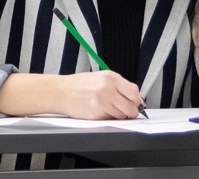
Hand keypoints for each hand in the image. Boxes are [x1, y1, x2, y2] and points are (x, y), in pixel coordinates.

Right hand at [0, 70, 144, 119]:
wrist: (61, 92)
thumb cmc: (80, 85)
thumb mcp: (101, 78)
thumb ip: (119, 86)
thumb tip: (136, 98)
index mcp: (110, 77)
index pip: (134, 91)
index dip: (137, 100)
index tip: (135, 103)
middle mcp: (107, 89)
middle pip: (131, 106)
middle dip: (131, 111)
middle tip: (125, 110)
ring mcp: (101, 102)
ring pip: (122, 116)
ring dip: (119, 115)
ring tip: (109, 109)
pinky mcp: (96, 114)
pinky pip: (110, 120)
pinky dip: (109, 118)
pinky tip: (101, 111)